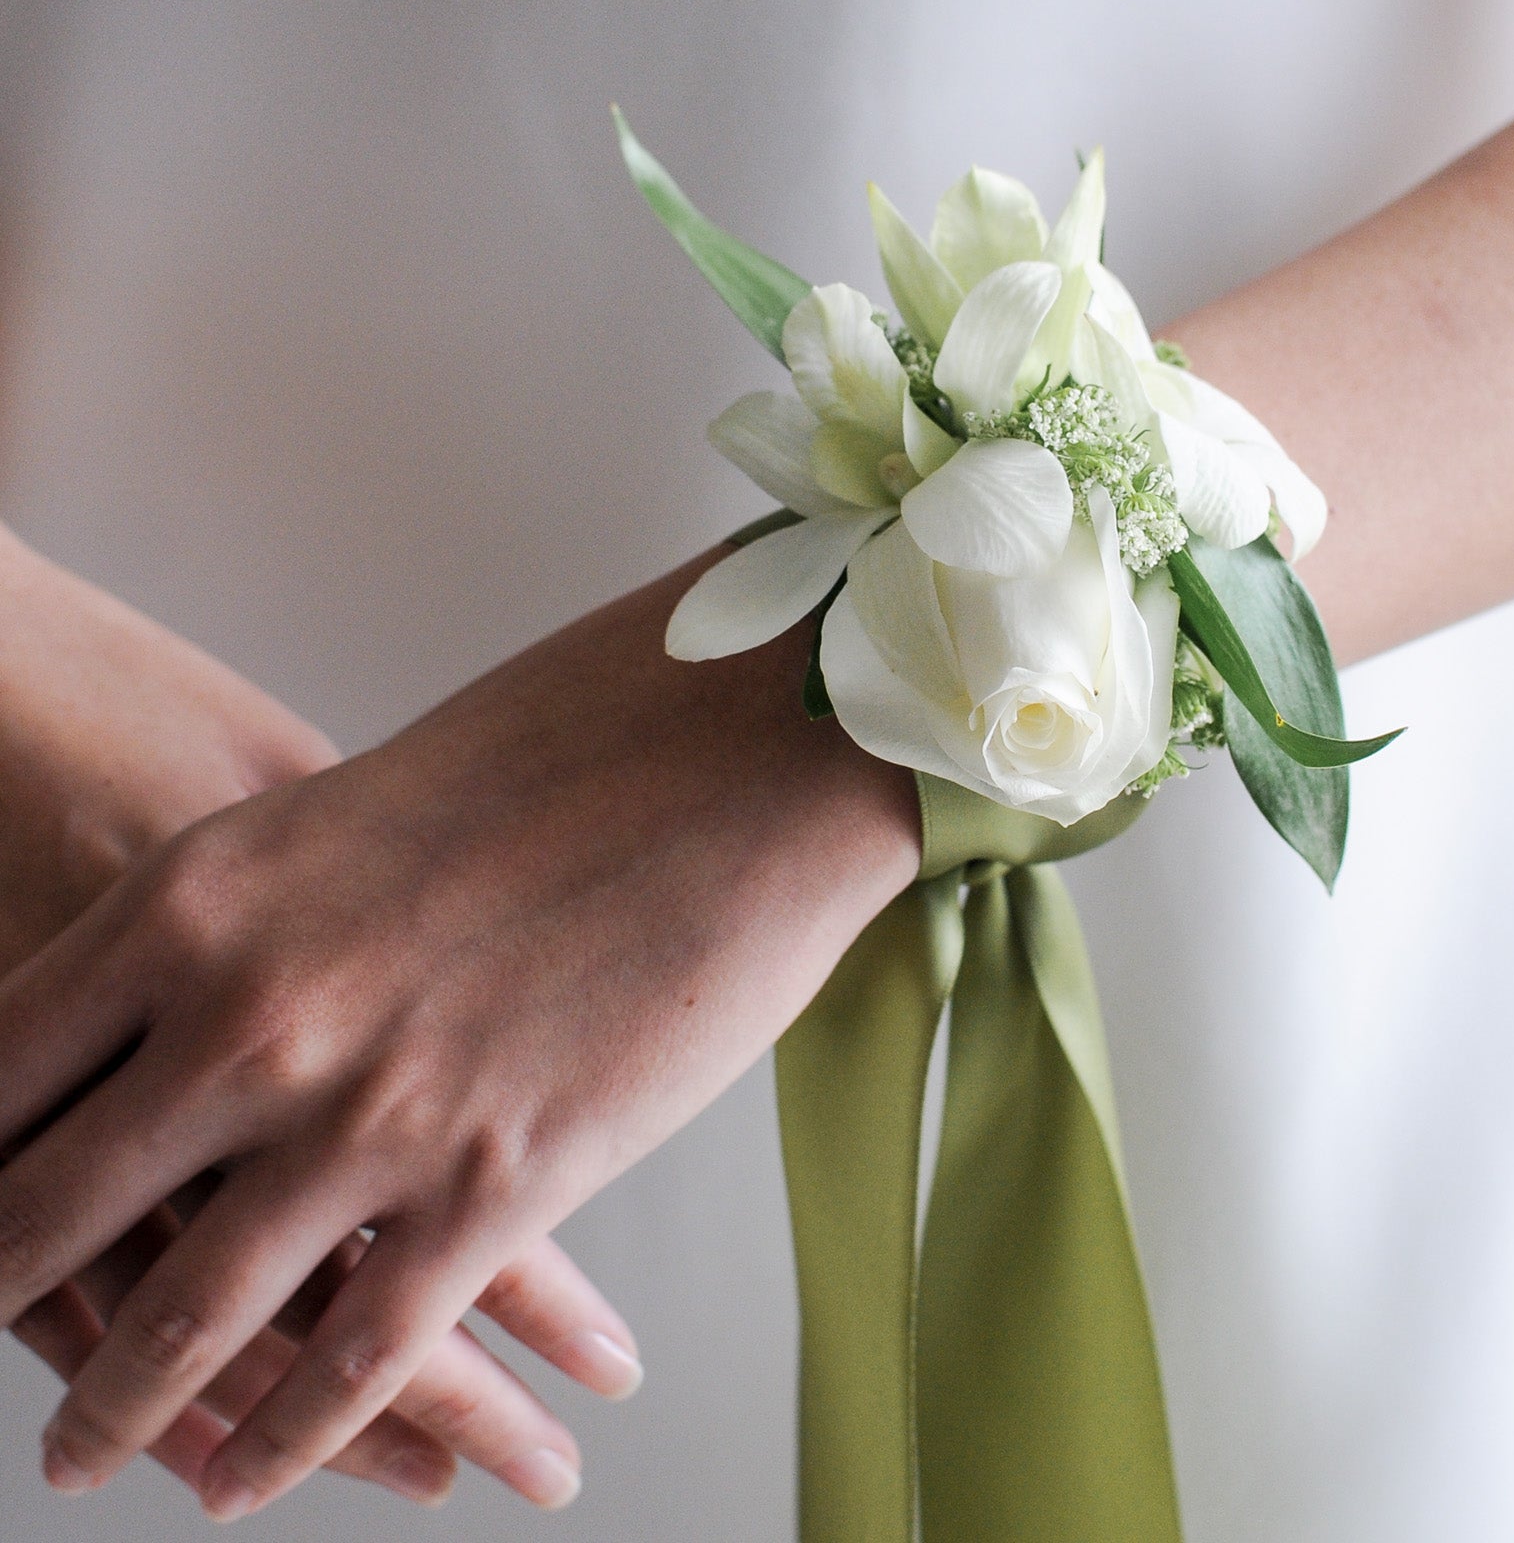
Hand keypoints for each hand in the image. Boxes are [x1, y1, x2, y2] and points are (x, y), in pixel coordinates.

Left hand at [0, 547, 918, 1521]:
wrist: (737, 756)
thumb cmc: (566, 751)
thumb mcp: (350, 809)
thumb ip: (254, 913)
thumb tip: (196, 997)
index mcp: (197, 901)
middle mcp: (249, 1019)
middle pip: (51, 1209)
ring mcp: (367, 1114)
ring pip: (184, 1321)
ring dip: (115, 1411)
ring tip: (81, 1460)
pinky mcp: (493, 1186)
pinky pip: (349, 1360)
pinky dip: (282, 1441)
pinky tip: (244, 1478)